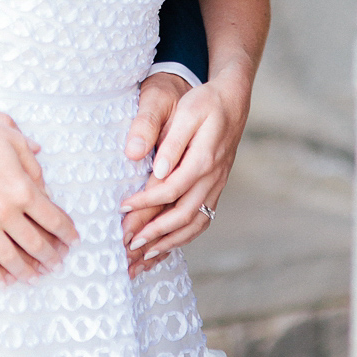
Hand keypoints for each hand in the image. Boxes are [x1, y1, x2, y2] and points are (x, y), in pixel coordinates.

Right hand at [0, 93, 78, 286]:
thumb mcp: (9, 137)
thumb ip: (30, 161)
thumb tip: (42, 179)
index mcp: (21, 188)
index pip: (52, 218)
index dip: (66, 231)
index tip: (73, 239)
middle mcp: (4, 211)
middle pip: (34, 243)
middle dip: (50, 256)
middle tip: (58, 263)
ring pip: (9, 258)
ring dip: (25, 271)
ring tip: (35, 278)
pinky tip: (1, 281)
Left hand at [120, 67, 249, 266]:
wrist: (233, 101)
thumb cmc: (205, 103)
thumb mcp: (188, 112)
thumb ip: (172, 142)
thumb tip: (158, 171)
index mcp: (203, 159)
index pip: (170, 189)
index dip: (146, 202)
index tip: (123, 208)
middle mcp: (212, 178)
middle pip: (183, 214)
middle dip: (155, 232)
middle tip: (128, 243)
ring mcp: (217, 186)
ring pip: (195, 223)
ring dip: (170, 242)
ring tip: (144, 255)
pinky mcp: (216, 188)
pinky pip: (203, 219)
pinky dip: (185, 236)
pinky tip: (168, 244)